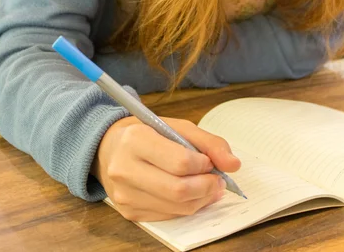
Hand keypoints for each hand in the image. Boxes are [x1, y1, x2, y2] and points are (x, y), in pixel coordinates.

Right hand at [92, 116, 240, 221]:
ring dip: (202, 199)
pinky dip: (187, 207)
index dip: (203, 165)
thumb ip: (209, 142)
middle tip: (217, 180)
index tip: (208, 161)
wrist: (109, 148)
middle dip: (207, 187)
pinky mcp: (128, 211)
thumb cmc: (148, 134)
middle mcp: (125, 169)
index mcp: (136, 140)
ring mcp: (124, 194)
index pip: (180, 162)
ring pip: (176, 207)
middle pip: (179, 190)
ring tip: (208, 186)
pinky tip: (192, 195)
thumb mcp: (177, 126)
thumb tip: (233, 165)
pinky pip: (168, 216)